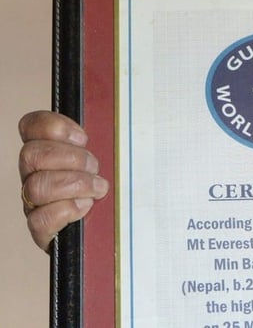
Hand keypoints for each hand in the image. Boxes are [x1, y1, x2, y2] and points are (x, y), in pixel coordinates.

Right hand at [18, 111, 109, 250]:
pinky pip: (41, 218)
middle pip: (32, 155)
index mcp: (47, 152)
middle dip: (72, 158)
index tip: (82, 138)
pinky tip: (85, 207)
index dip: (53, 127)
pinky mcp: (41, 229)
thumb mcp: (108, 159)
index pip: (31, 127)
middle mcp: (35, 175)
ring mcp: (34, 202)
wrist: (105, 229)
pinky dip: (68, 209)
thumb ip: (104, 143)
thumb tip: (116, 131)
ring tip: (98, 188)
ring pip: (37, 186)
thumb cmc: (107, 188)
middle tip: (95, 167)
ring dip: (75, 184)